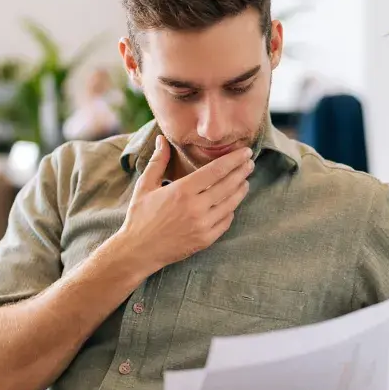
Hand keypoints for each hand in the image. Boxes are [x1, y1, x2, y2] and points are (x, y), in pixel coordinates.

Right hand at [115, 135, 252, 273]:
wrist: (138, 250)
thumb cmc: (140, 216)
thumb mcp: (145, 186)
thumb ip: (158, 161)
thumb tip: (161, 139)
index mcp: (182, 191)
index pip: (216, 171)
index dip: (233, 160)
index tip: (245, 152)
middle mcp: (195, 207)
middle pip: (228, 185)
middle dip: (242, 172)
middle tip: (250, 163)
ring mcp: (202, 225)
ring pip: (230, 204)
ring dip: (241, 190)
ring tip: (245, 181)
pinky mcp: (205, 240)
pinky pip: (226, 222)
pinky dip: (231, 211)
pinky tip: (233, 204)